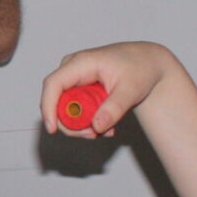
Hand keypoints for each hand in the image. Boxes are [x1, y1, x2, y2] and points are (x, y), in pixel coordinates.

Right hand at [40, 42, 169, 135]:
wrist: (148, 63)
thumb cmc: (141, 69)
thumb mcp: (131, 90)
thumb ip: (114, 108)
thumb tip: (97, 126)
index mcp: (82, 62)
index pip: (54, 84)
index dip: (49, 107)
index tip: (53, 129)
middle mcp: (72, 68)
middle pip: (56, 100)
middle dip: (72, 123)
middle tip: (94, 135)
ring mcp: (73, 77)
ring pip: (64, 107)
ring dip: (82, 124)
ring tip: (108, 130)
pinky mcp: (77, 87)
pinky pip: (74, 108)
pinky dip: (87, 120)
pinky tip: (106, 125)